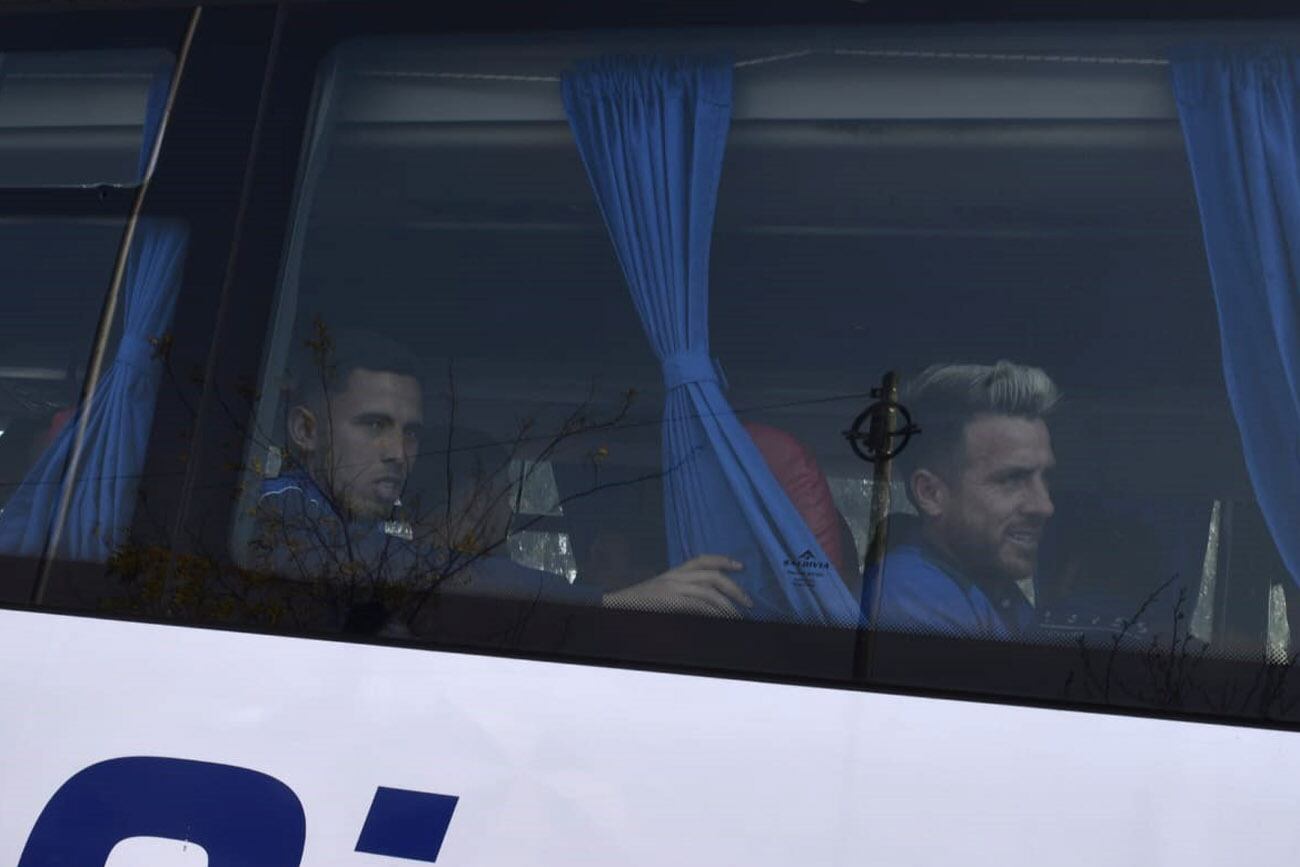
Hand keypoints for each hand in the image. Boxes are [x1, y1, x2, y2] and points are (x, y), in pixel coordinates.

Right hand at [602, 555, 752, 617]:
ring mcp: (673, 588)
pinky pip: (699, 605)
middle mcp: (675, 576)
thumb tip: (707, 604)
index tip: (740, 566)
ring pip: (709, 591)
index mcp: (674, 572)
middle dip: (734, 588)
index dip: (724, 560)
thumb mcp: (662, 594)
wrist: (615, 607)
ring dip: (728, 605)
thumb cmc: (639, 604)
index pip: (703, 559)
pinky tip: (722, 620)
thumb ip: (682, 594)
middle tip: (748, 602)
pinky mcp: (671, 600)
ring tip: (739, 616)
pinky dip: (714, 612)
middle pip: (712, 575)